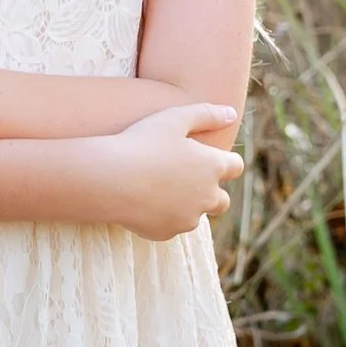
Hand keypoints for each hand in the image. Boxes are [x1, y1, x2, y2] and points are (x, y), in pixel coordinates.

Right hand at [96, 104, 243, 241]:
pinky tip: (144, 200)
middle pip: (222, 200)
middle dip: (210, 191)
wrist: (109, 179)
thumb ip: (207, 114)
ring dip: (186, 205)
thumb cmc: (141, 142)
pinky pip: (171, 225)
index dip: (224, 161)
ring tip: (159, 188)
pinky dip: (163, 216)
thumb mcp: (174, 117)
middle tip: (186, 178)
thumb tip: (231, 114)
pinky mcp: (167, 232)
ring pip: (195, 214)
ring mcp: (187, 218)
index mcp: (212, 167)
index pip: (235, 167)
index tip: (208, 157)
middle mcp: (207, 197)